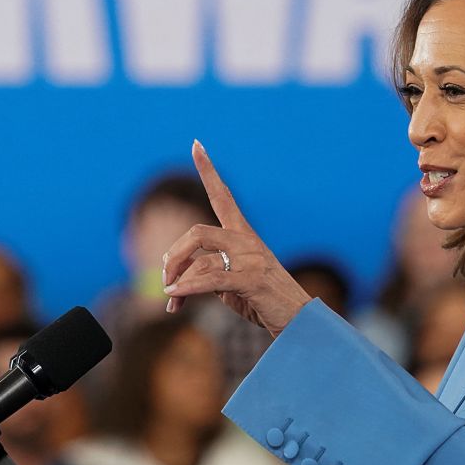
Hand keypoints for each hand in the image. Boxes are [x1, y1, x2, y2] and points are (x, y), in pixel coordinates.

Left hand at [162, 140, 312, 335]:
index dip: (208, 170)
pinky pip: (209, 279)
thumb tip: (173, 286)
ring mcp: (251, 259)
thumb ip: (206, 276)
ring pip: (200, 259)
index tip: (196, 144)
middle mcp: (247, 241)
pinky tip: (174, 298)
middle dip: (173, 256)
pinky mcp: (251, 280)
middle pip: (197, 232)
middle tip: (165, 281)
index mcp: (244, 236)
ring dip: (178, 283)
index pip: (223, 196)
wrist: (298, 320)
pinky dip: (187, 289)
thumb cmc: (264, 301)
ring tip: (171, 302)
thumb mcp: (230, 285)